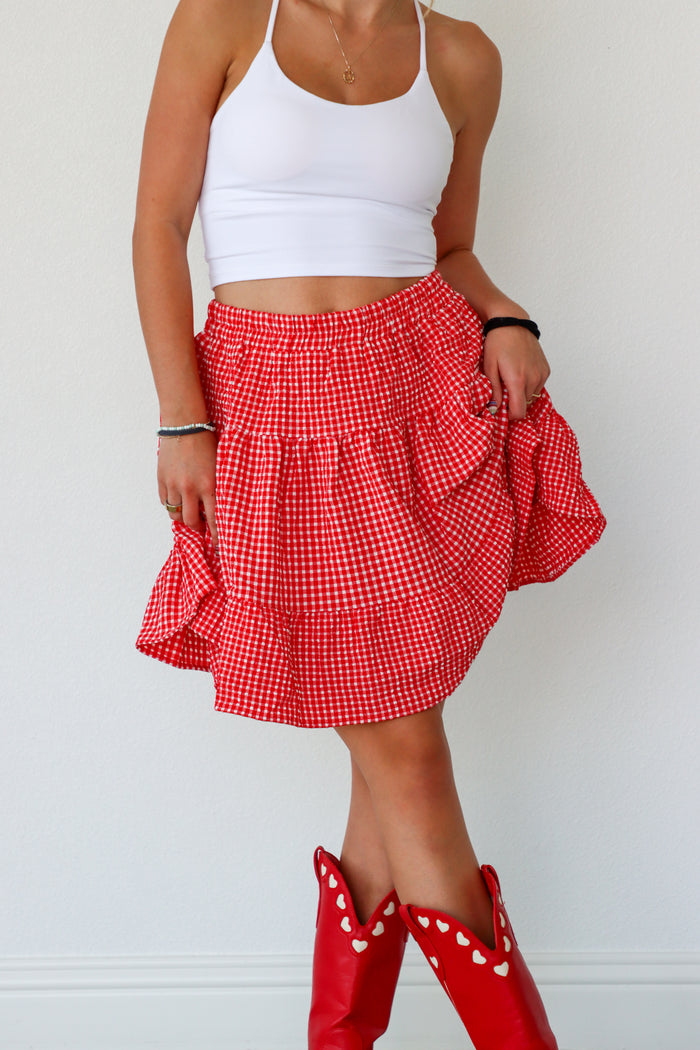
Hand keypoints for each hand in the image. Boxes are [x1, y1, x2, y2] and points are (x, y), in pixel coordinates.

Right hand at [157, 430, 217, 546]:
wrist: (185, 425)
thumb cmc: (207, 443)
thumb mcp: (220, 466)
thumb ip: (218, 488)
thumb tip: (220, 509)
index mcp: (209, 485)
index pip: (214, 519)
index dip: (217, 536)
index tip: (220, 546)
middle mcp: (190, 488)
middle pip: (190, 522)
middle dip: (197, 527)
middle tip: (201, 525)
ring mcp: (174, 485)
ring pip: (175, 514)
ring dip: (182, 516)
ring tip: (189, 511)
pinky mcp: (162, 480)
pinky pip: (165, 501)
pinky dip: (171, 504)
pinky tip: (178, 498)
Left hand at [482, 326, 550, 420]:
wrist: (512, 323)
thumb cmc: (497, 343)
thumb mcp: (489, 367)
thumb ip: (494, 390)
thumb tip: (495, 409)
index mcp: (517, 380)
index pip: (519, 412)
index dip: (510, 415)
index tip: (502, 409)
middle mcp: (533, 379)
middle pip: (526, 406)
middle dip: (514, 404)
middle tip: (504, 393)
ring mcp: (541, 374)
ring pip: (532, 397)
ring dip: (522, 395)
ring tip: (512, 382)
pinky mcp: (546, 369)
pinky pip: (538, 386)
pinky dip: (530, 386)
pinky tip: (521, 374)